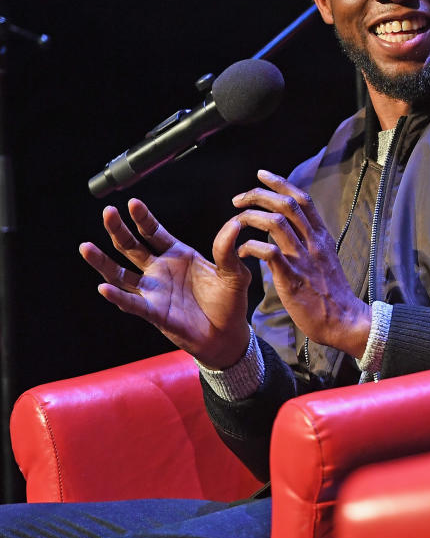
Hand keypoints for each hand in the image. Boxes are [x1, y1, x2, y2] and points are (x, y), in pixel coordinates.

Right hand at [79, 199, 251, 368]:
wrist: (228, 334)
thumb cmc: (229, 301)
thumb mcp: (234, 273)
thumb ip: (228, 250)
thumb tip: (236, 224)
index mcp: (177, 255)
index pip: (154, 232)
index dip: (143, 218)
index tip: (132, 202)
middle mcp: (160, 271)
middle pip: (131, 247)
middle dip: (118, 230)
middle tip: (107, 212)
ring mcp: (154, 292)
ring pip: (121, 274)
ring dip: (103, 262)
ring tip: (85, 246)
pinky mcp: (154, 313)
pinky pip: (132, 303)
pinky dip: (117, 296)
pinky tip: (104, 287)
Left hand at [232, 170, 370, 357]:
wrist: (344, 320)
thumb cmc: (332, 294)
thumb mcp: (326, 260)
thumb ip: (310, 244)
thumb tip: (292, 231)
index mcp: (321, 237)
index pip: (302, 200)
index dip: (281, 183)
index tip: (261, 175)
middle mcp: (314, 243)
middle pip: (287, 205)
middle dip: (259, 194)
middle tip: (239, 198)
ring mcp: (303, 259)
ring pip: (276, 222)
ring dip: (251, 216)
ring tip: (236, 219)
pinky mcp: (292, 278)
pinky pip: (269, 253)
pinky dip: (251, 247)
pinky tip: (241, 252)